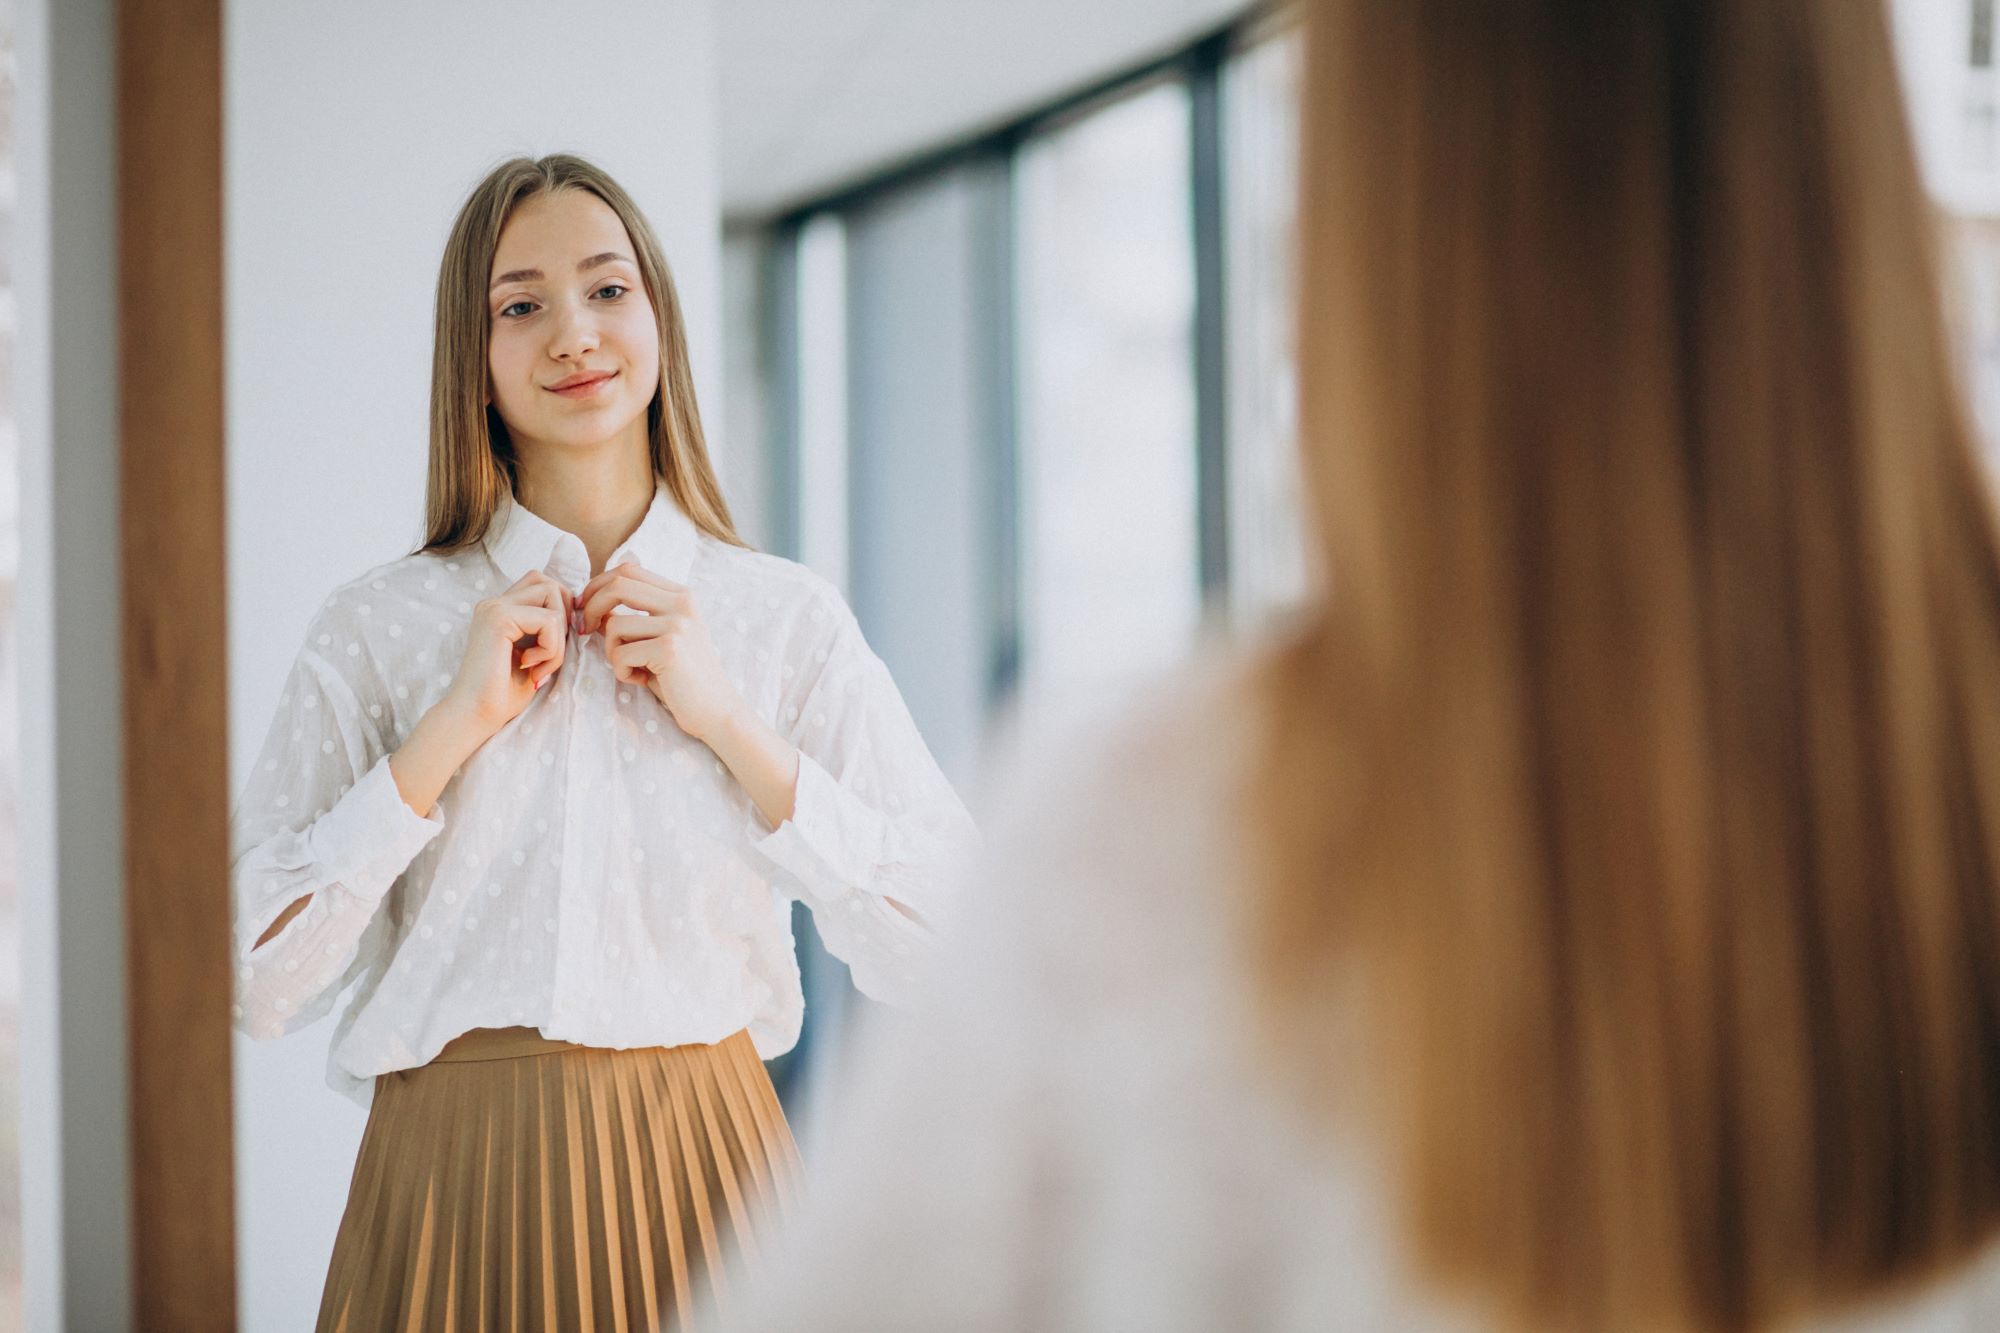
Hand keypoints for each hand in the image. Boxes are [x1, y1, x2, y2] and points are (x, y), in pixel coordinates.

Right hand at [441, 569, 572, 736]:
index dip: (561, 610)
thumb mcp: (536, 653)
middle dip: (564, 619)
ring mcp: (494, 607)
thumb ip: (549, 628)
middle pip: (551, 584)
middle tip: (550, 654)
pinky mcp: (499, 618)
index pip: (544, 585)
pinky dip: (551, 649)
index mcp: (501, 609)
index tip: (556, 646)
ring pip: (553, 597)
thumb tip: (579, 610)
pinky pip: (549, 621)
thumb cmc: (505, 693)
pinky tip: (531, 668)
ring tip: (540, 666)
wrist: (477, 716)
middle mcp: (494, 602)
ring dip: (558, 638)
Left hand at [577, 561, 743, 742]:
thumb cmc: (682, 677)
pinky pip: (621, 653)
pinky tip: (640, 680)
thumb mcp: (659, 638)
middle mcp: (682, 604)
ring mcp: (677, 625)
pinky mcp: (669, 649)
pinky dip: (622, 671)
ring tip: (628, 668)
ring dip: (610, 650)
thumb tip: (590, 603)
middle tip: (583, 630)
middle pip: (618, 585)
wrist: (716, 710)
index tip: (585, 606)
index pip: (629, 570)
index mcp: (681, 596)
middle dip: (591, 606)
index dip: (599, 584)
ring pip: (614, 625)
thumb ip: (634, 618)